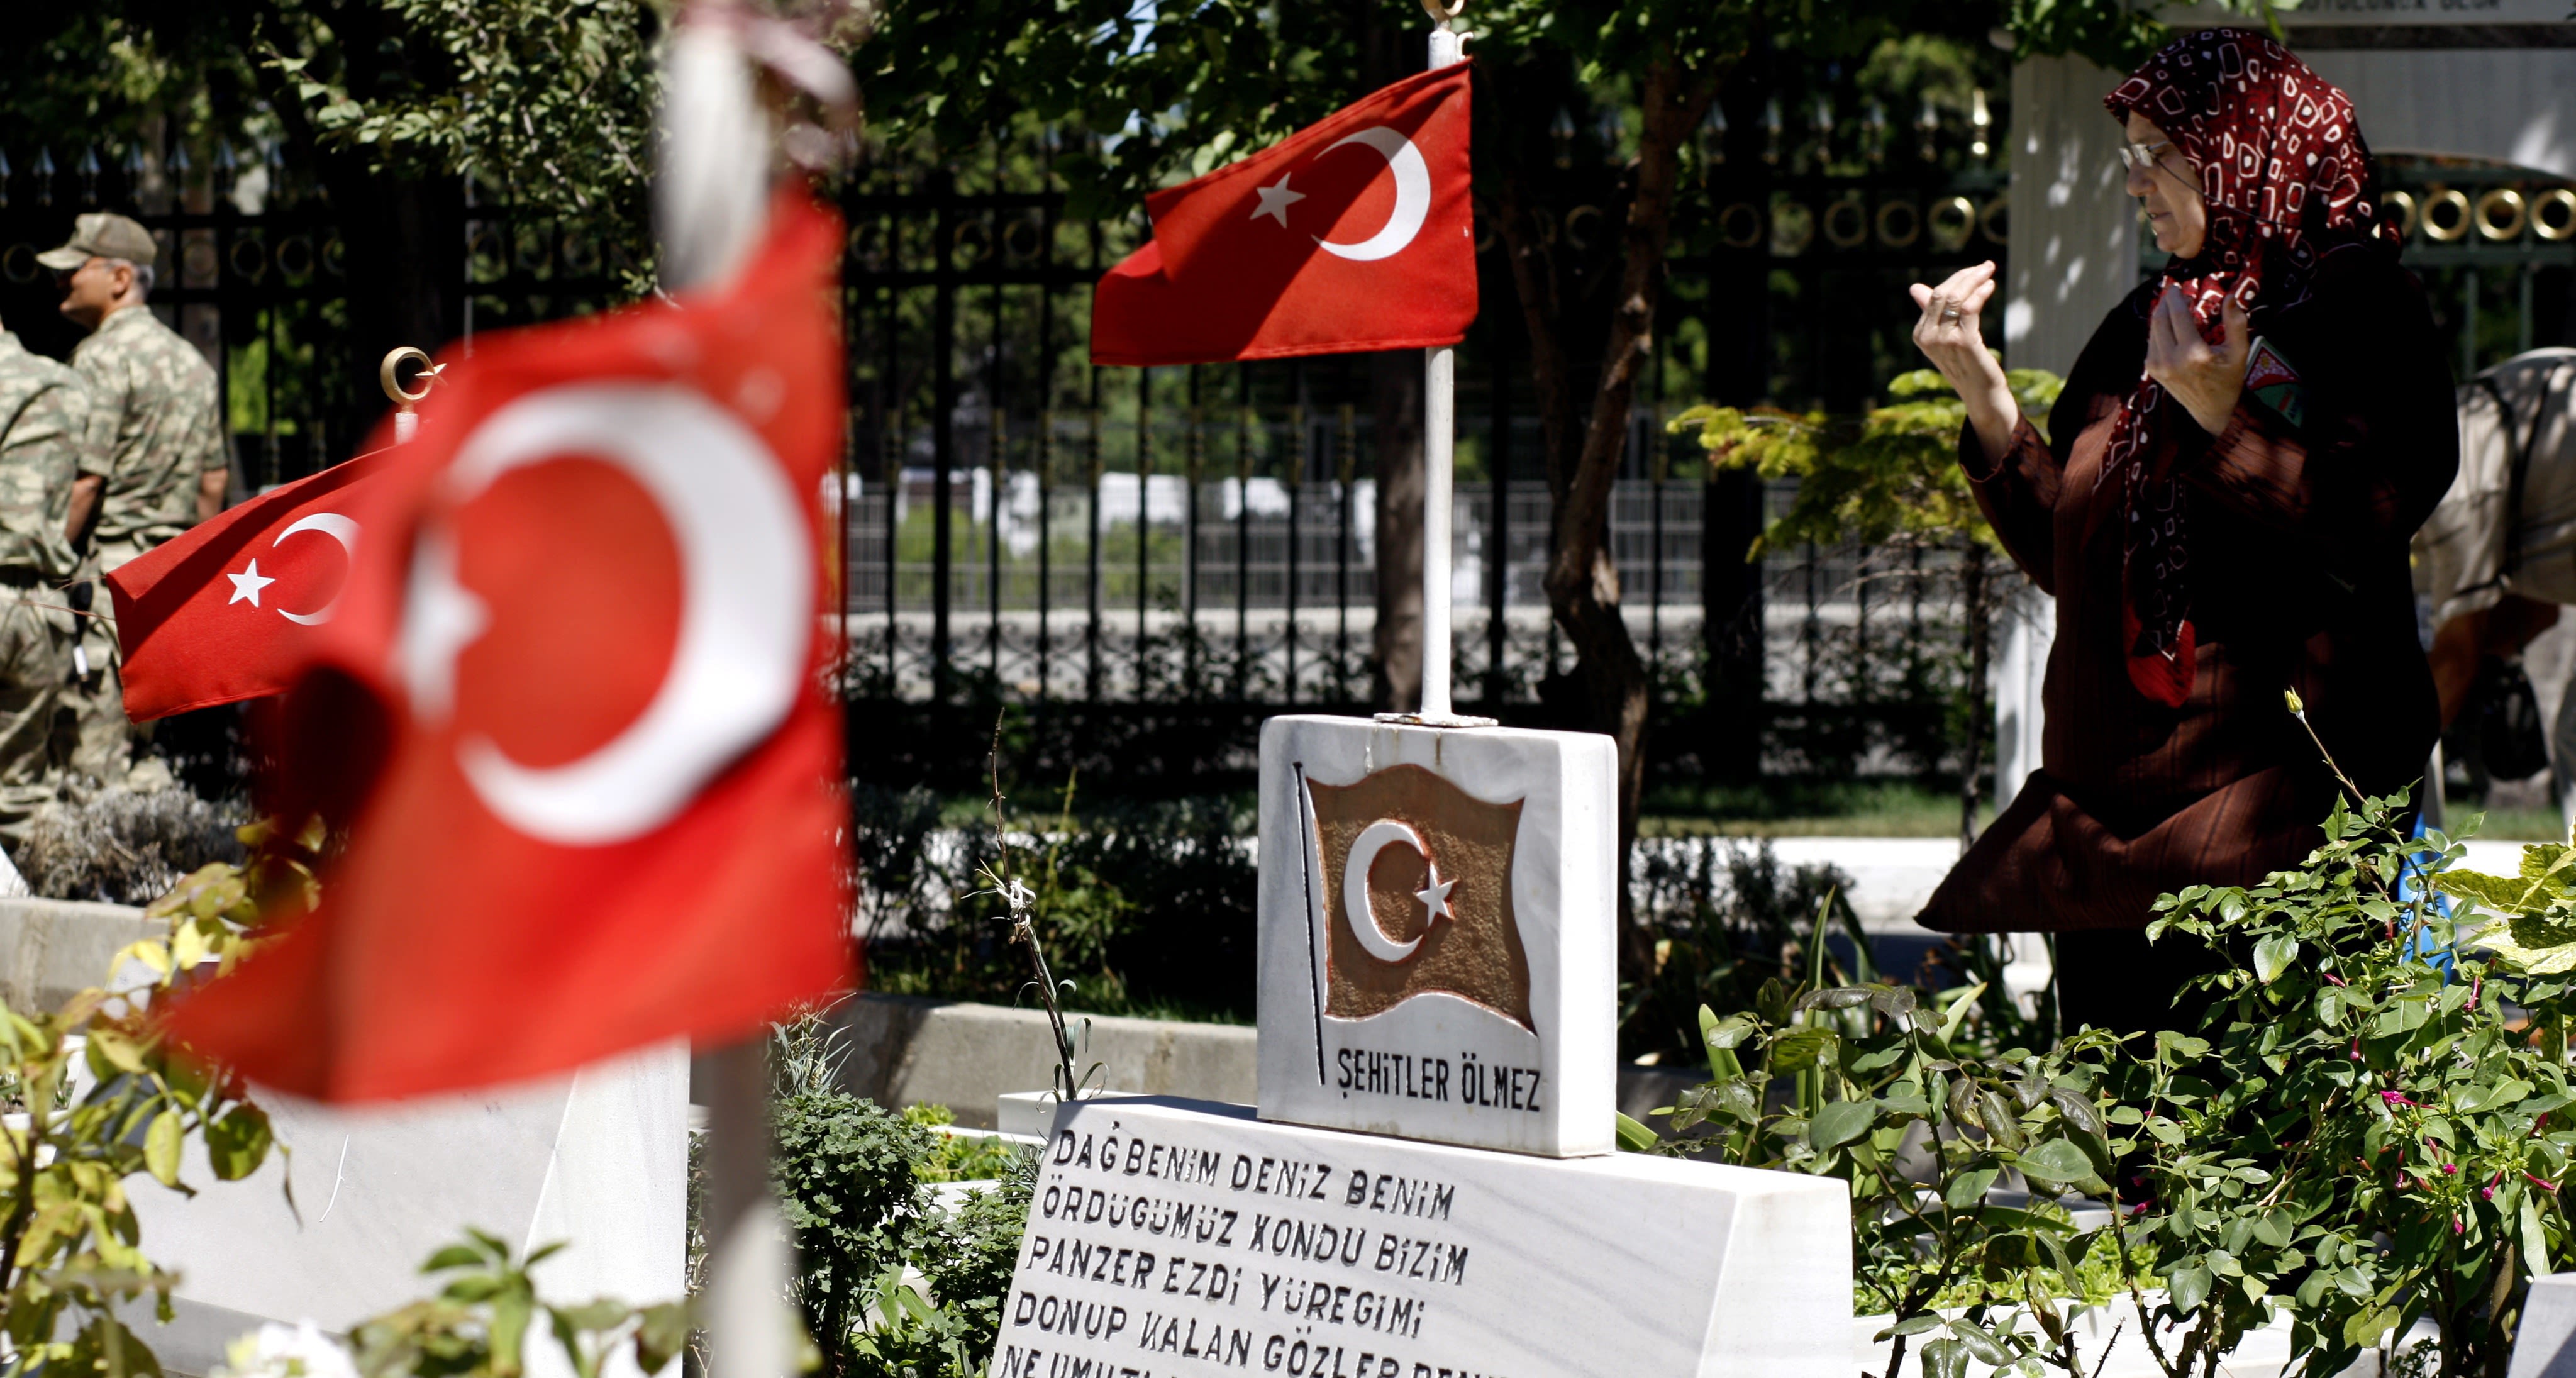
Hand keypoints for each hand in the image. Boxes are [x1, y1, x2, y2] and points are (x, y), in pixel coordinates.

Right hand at [1908, 261, 2017, 466]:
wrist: (1980, 392)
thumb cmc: (1966, 363)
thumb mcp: (1946, 336)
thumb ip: (1932, 312)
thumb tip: (1914, 288)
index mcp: (1920, 334)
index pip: (1934, 296)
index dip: (1955, 280)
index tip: (1975, 271)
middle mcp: (1928, 337)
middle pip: (1944, 294)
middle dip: (1966, 276)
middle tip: (1985, 265)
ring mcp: (1944, 341)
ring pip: (1957, 298)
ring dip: (1975, 280)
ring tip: (1989, 270)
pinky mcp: (1963, 342)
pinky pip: (1970, 309)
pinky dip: (1981, 293)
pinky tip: (1990, 286)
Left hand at [2146, 286, 2249, 436]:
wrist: (2211, 411)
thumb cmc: (2229, 380)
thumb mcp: (2238, 353)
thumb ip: (2235, 323)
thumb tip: (2229, 297)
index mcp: (2193, 353)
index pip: (2177, 315)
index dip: (2175, 297)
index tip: (2178, 286)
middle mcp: (2170, 359)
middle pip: (2160, 319)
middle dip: (2165, 302)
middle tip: (2174, 291)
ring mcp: (2158, 366)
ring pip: (2152, 330)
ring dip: (2160, 314)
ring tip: (2171, 304)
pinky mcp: (2152, 370)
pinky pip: (2151, 342)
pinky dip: (2157, 329)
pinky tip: (2168, 323)